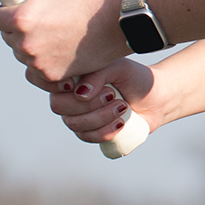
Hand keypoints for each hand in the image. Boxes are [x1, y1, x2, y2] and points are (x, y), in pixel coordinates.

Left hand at [0, 0, 126, 82]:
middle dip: (17, 29)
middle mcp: (25, 44)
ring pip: (21, 53)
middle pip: (6, 37)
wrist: (113, 23)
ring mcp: (38, 63)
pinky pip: (36, 68)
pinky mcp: (51, 76)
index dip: (1, 12)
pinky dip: (44, 60)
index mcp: (20, 19)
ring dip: (30, 45)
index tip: (12, 10)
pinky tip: (58, 47)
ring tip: (53, 32)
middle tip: (39, 19)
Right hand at [43, 58, 161, 146]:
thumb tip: (80, 94)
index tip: (79, 84)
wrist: (155, 97)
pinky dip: (105, 131)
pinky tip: (121, 122)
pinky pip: (88, 137)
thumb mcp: (118, 67)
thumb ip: (97, 75)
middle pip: (59, 106)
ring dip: (101, 116)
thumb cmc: (135, 77)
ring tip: (123, 106)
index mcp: (72, 75)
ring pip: (74, 124)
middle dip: (88, 103)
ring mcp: (77, 116)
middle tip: (112, 94)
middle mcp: (69, 96)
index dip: (59, 87)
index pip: (49, 82)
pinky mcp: (90, 132)